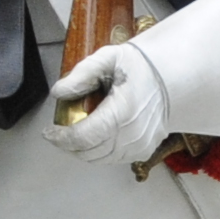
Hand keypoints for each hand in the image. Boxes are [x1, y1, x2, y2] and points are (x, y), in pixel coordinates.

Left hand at [42, 44, 169, 165]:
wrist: (170, 77)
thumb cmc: (139, 67)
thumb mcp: (108, 59)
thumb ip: (81, 75)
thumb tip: (59, 92)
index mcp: (122, 111)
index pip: (84, 137)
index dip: (62, 138)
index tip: (49, 132)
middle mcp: (133, 133)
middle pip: (90, 152)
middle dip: (68, 145)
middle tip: (57, 134)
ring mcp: (141, 145)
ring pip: (101, 159)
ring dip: (83, 151)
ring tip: (73, 135)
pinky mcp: (145, 150)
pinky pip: (115, 159)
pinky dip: (100, 153)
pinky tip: (94, 138)